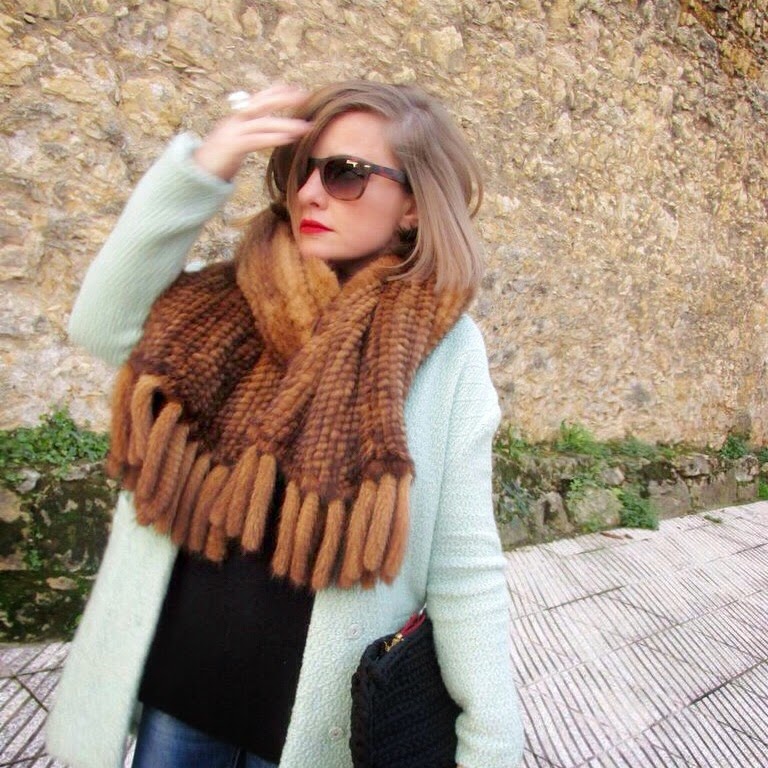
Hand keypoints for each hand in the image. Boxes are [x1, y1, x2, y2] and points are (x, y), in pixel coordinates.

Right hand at [194, 83, 311, 181]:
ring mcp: (232, 133)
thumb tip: (264, 133)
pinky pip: (255, 140)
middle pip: (261, 104)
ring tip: (305, 127)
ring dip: (286, 124)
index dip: (276, 92)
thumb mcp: (235, 143)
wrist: (196, 173)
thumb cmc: (218, 161)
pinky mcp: (232, 147)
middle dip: (283, 98)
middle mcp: (234, 121)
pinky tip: (287, 139)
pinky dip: (273, 138)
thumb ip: (248, 135)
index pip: (258, 99)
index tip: (296, 88)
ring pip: (262, 123)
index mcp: (236, 119)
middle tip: (304, 95)